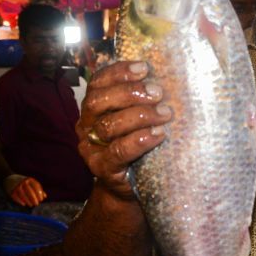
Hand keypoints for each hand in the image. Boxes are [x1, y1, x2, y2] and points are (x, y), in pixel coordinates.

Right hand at [5, 175, 46, 206]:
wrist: (9, 178)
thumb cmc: (24, 182)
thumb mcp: (31, 183)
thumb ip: (38, 189)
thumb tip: (45, 197)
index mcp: (29, 179)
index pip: (36, 186)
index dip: (39, 194)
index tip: (41, 199)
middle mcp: (23, 182)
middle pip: (30, 191)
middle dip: (34, 199)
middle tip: (37, 204)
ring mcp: (16, 186)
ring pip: (23, 195)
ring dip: (28, 201)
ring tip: (31, 205)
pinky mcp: (11, 191)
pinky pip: (16, 197)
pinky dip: (20, 201)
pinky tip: (24, 204)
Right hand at [76, 61, 172, 199]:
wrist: (129, 186)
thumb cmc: (138, 145)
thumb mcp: (138, 118)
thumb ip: (144, 99)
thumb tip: (169, 77)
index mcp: (94, 107)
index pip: (99, 82)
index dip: (119, 72)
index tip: (144, 68)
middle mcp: (87, 125)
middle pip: (98, 101)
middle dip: (129, 93)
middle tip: (158, 92)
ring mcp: (92, 148)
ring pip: (108, 126)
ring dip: (139, 116)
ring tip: (165, 114)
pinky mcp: (103, 169)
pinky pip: (118, 151)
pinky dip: (140, 140)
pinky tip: (158, 134)